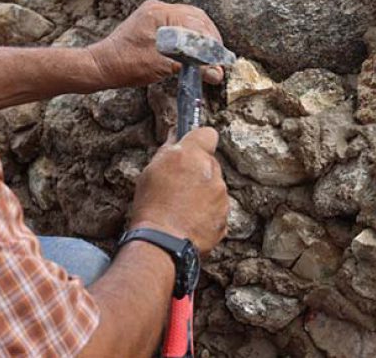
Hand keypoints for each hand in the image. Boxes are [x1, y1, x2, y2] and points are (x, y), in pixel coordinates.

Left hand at [86, 0, 225, 88]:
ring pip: (189, 20)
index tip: (220, 60)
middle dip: (210, 38)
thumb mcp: (162, 67)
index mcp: (159, 13)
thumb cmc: (126, 66)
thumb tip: (217, 72)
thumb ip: (191, 65)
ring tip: (209, 56)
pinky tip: (194, 50)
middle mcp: (158, 8)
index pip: (196, 23)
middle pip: (196, 18)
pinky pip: (179, 24)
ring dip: (202, 37)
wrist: (101, 66)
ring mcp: (154, 13)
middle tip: (218, 58)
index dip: (212, 42)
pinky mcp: (152, 22)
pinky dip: (190, 36)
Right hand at [128, 128, 228, 253]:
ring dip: (203, 193)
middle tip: (179, 184)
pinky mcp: (225, 217)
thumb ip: (167, 151)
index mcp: (192, 154)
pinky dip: (207, 213)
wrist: (163, 242)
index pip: (207, 133)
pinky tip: (189, 221)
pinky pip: (217, 209)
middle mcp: (211, 171)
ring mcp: (221, 195)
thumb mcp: (150, 171)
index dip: (199, 140)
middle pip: (210, 162)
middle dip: (198, 170)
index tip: (191, 147)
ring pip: (215, 187)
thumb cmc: (152, 206)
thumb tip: (175, 137)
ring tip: (182, 207)